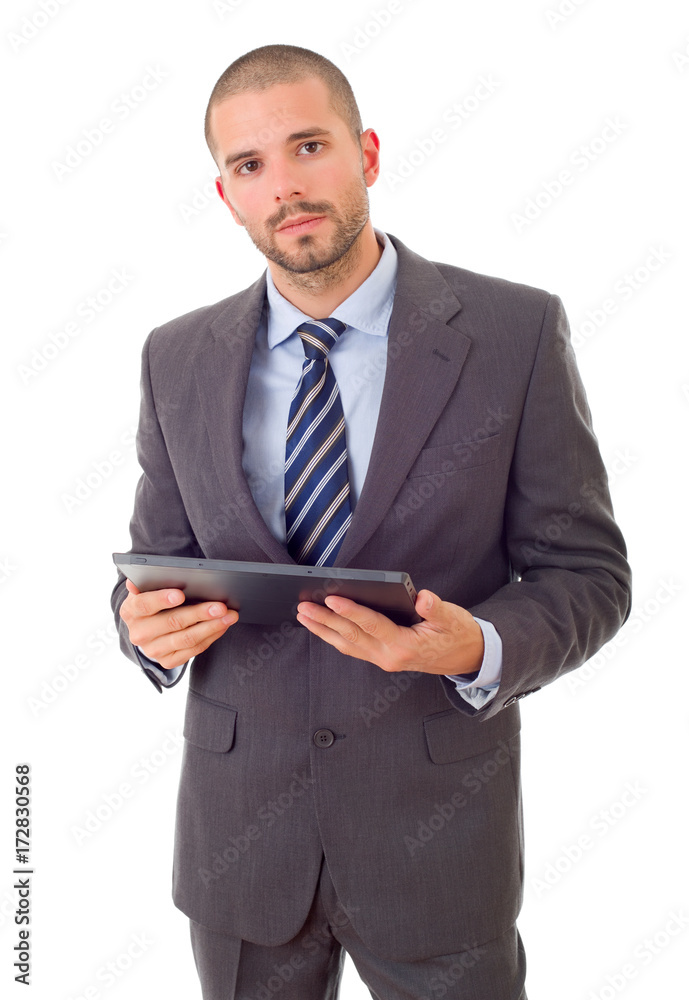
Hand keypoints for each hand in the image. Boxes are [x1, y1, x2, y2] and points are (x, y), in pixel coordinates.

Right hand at [119, 580, 237, 669]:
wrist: (147, 628)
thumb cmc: (152, 602)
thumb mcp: (146, 590)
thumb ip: (149, 583)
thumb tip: (140, 578)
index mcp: (131, 611)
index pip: (144, 604)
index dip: (161, 599)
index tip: (180, 594)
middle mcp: (139, 634)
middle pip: (172, 623)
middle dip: (199, 613)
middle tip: (220, 606)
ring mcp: (153, 650)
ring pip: (186, 639)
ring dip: (212, 626)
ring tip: (229, 616)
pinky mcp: (167, 661)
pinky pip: (193, 650)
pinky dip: (211, 637)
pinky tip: (222, 626)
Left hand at [296, 589, 483, 675]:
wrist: (466, 658)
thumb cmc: (457, 634)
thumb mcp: (453, 617)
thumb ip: (435, 608)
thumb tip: (422, 598)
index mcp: (405, 645)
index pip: (372, 625)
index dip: (351, 611)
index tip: (332, 598)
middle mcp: (389, 656)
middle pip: (351, 636)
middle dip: (325, 621)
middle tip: (304, 606)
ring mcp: (383, 659)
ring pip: (347, 645)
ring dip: (323, 630)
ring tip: (303, 615)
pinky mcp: (381, 658)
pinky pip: (353, 648)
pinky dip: (334, 637)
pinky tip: (322, 627)